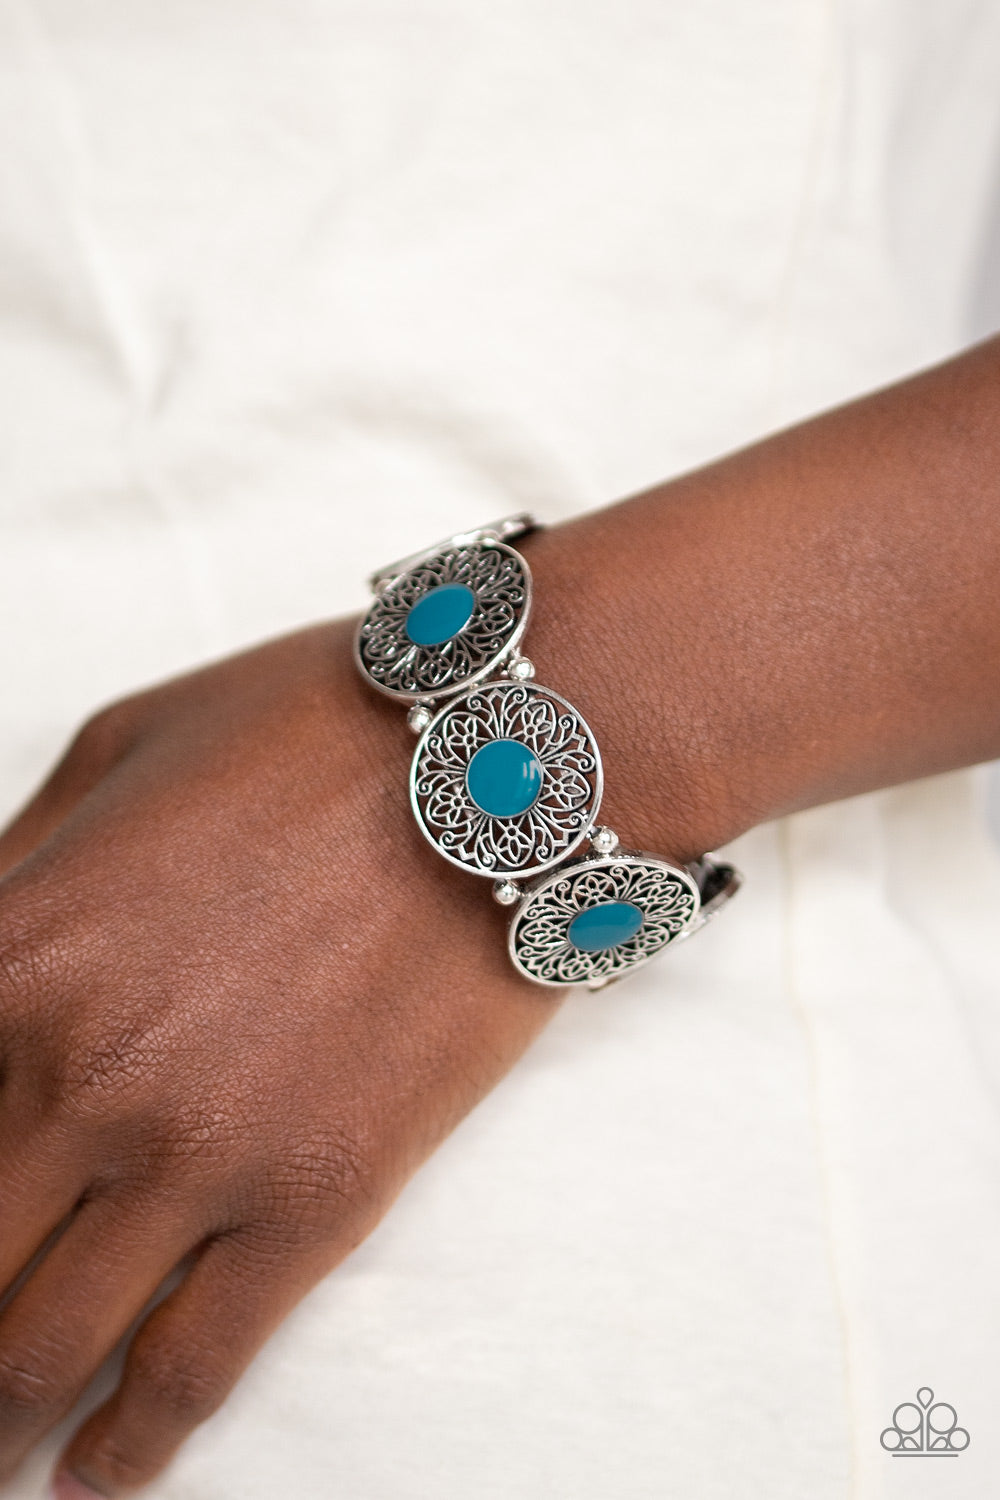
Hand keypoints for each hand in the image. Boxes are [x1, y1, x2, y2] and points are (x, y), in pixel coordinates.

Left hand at [0, 618, 560, 1495]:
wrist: (501, 764)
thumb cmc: (309, 732)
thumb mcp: (112, 751)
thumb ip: (13, 873)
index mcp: (11, 952)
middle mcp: (76, 1075)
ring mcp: (195, 1153)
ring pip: (39, 1347)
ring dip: (0, 1416)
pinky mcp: (313, 1203)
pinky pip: (190, 1370)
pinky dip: (129, 1449)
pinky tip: (96, 1479)